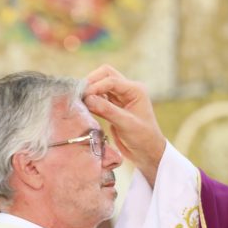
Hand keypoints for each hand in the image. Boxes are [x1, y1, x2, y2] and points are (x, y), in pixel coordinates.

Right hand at [83, 65, 166, 185]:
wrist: (147, 152)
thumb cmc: (143, 138)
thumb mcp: (126, 124)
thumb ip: (107, 110)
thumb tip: (87, 98)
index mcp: (136, 90)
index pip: (112, 80)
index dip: (96, 86)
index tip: (84, 97)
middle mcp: (128, 90)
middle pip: (105, 75)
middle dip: (92, 82)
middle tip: (80, 95)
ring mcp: (120, 98)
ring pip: (101, 84)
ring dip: (90, 90)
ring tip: (80, 101)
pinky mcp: (112, 106)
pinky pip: (98, 97)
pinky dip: (91, 99)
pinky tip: (84, 106)